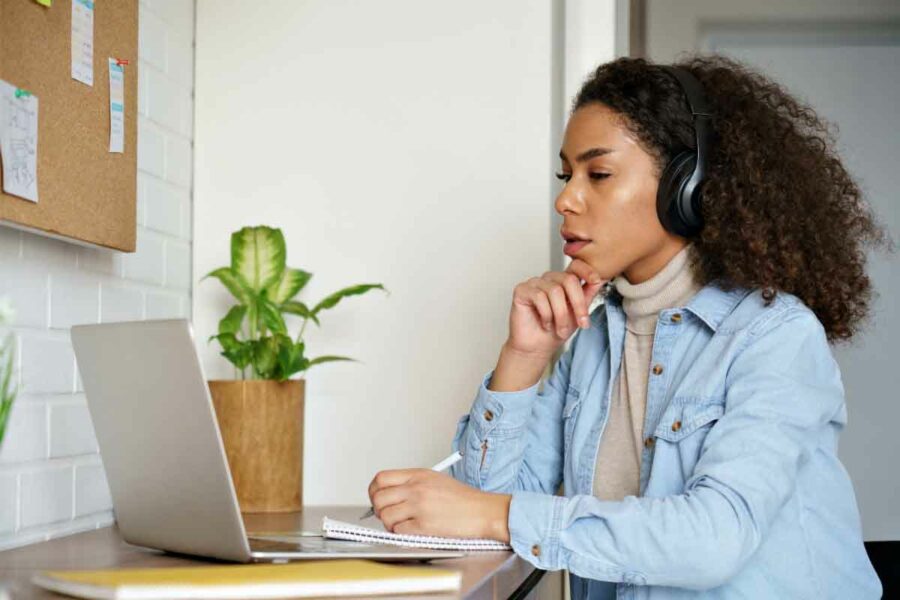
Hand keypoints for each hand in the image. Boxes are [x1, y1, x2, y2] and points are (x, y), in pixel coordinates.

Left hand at [367, 469, 511, 541]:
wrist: (482, 511)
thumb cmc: (463, 499)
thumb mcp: (435, 480)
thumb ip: (412, 483)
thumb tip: (390, 494)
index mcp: (418, 475)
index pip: (381, 478)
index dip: (374, 490)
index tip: (377, 497)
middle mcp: (416, 488)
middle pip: (378, 497)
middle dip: (379, 509)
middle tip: (387, 514)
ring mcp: (420, 506)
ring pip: (386, 516)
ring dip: (390, 524)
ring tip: (401, 524)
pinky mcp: (424, 525)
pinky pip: (399, 530)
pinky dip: (401, 533)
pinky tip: (411, 530)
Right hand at [506, 257, 606, 356]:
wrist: (537, 348)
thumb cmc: (556, 331)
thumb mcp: (579, 312)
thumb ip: (588, 294)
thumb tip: (601, 279)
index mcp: (563, 281)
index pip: (576, 265)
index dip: (587, 270)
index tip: (596, 280)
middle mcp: (549, 279)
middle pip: (569, 279)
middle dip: (578, 304)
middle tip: (581, 323)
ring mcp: (534, 283)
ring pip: (555, 291)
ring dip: (561, 315)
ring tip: (560, 329)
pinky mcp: (521, 290)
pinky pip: (539, 297)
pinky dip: (546, 314)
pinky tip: (545, 323)